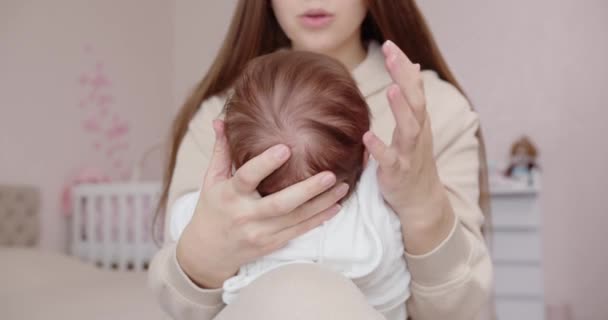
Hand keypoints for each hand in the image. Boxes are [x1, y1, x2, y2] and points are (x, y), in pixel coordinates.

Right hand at [177, 120, 348, 287]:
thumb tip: (220, 120)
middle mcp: (246, 215)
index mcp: (230, 194)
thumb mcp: (212, 179)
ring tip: (342, 187)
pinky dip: (319, 219)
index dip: (266, 163)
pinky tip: (335, 206)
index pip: (247, 177)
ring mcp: (260, 232)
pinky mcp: (271, 244)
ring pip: (296, 219)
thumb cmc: (213, 208)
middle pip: (281, 204)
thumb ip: (221, 150)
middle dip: (308, 190)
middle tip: (330, 175)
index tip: (286, 148)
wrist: (208, 251)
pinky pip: (299, 231)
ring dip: (322, 204)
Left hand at [362, 40, 454, 254]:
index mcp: (418, 121)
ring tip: (391, 89)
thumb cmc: (414, 159)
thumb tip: (412, 66)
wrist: (421, 200)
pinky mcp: (397, 173)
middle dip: (404, 78)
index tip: (391, 44)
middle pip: (416, 102)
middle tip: (392, 54)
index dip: (403, 67)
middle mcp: (417, 134)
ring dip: (401, 109)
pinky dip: (379, 148)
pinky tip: (366, 136)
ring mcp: (409, 154)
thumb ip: (412, 97)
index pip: (414, 88)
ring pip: (409, 129)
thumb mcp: (415, 126)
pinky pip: (389, 160)